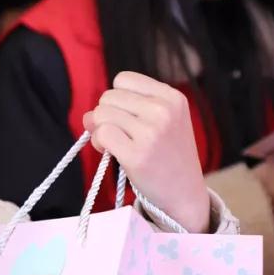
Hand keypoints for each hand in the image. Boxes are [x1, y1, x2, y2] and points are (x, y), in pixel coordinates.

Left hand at [82, 72, 209, 232]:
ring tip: (117, 145)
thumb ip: (124, 111)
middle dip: (107, 115)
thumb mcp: (157, 124)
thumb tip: (88, 116)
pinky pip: (101, 134)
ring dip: (100, 130)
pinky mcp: (137, 155)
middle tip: (121, 135)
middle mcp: (164, 111)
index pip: (123, 79)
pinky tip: (112, 153)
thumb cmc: (168, 157)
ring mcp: (151, 132)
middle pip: (108, 96)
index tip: (128, 117)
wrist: (185, 195)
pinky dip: (100, 143)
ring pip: (100, 114)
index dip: (118, 99)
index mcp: (172, 97)